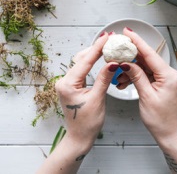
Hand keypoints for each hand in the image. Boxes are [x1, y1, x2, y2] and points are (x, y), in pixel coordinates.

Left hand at [56, 31, 118, 145]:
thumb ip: (104, 79)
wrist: (79, 137)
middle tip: (110, 39)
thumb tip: (112, 63)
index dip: (97, 48)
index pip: (85, 61)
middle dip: (96, 48)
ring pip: (81, 63)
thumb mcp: (98, 99)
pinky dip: (91, 63)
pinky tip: (99, 57)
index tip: (107, 37)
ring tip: (106, 45)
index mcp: (68, 84)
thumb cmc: (86, 123)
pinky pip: (81, 70)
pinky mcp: (71, 85)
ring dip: (94, 54)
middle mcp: (64, 81)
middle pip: (81, 59)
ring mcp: (66, 83)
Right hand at [118, 28, 176, 172]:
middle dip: (130, 59)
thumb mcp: (145, 96)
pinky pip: (148, 74)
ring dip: (131, 70)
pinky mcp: (165, 82)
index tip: (128, 32)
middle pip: (148, 60)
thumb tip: (126, 63)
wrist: (168, 133)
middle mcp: (172, 74)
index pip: (150, 55)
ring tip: (118, 77)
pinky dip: (137, 76)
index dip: (138, 42)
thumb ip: (136, 76)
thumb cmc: (159, 119)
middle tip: (116, 54)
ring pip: (146, 67)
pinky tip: (124, 81)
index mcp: (170, 76)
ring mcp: (169, 78)